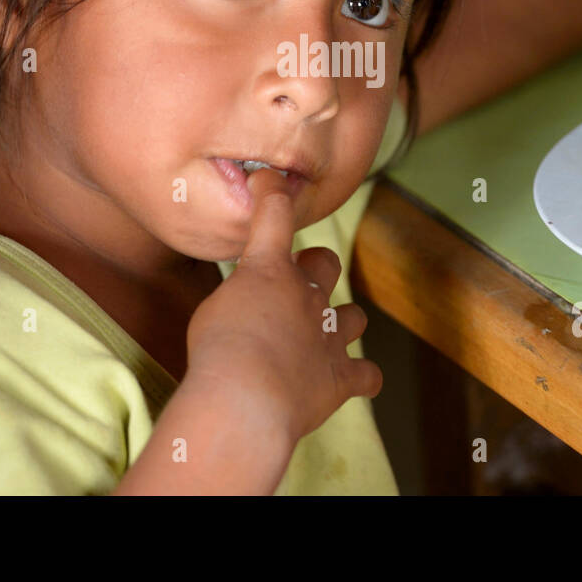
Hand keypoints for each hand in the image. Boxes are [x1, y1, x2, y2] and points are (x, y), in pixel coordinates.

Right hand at [181, 167, 382, 446]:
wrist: (247, 398)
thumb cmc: (217, 353)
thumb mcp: (213, 310)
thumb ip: (239, 300)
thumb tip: (249, 310)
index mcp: (270, 270)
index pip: (275, 214)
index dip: (274, 193)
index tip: (271, 183)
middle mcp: (308, 295)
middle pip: (327, 262)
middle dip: (316, 268)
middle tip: (295, 286)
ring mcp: (330, 335)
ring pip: (355, 316)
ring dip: (341, 324)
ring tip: (321, 339)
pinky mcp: (342, 376)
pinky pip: (369, 374)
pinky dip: (361, 376)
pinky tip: (349, 381)